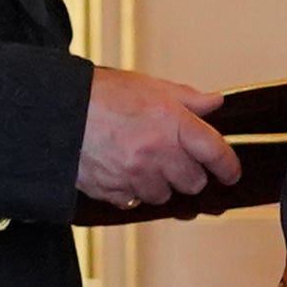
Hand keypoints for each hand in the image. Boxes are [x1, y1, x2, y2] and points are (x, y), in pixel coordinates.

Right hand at [77, 68, 236, 208]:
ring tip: (143, 164)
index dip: (229, 167)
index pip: (216, 153)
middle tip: (177, 163)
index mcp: (173, 124)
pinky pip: (134, 201)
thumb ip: (187, 98)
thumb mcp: (149, 86)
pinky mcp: (114, 191)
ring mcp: (136, 175)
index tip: (230, 173)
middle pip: (193, 183)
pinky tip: (121, 172)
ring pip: (164, 196)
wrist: (56, 111)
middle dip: (189, 175)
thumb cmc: (100, 94)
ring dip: (159, 185)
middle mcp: (158, 153)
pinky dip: (131, 191)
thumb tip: (215, 102)